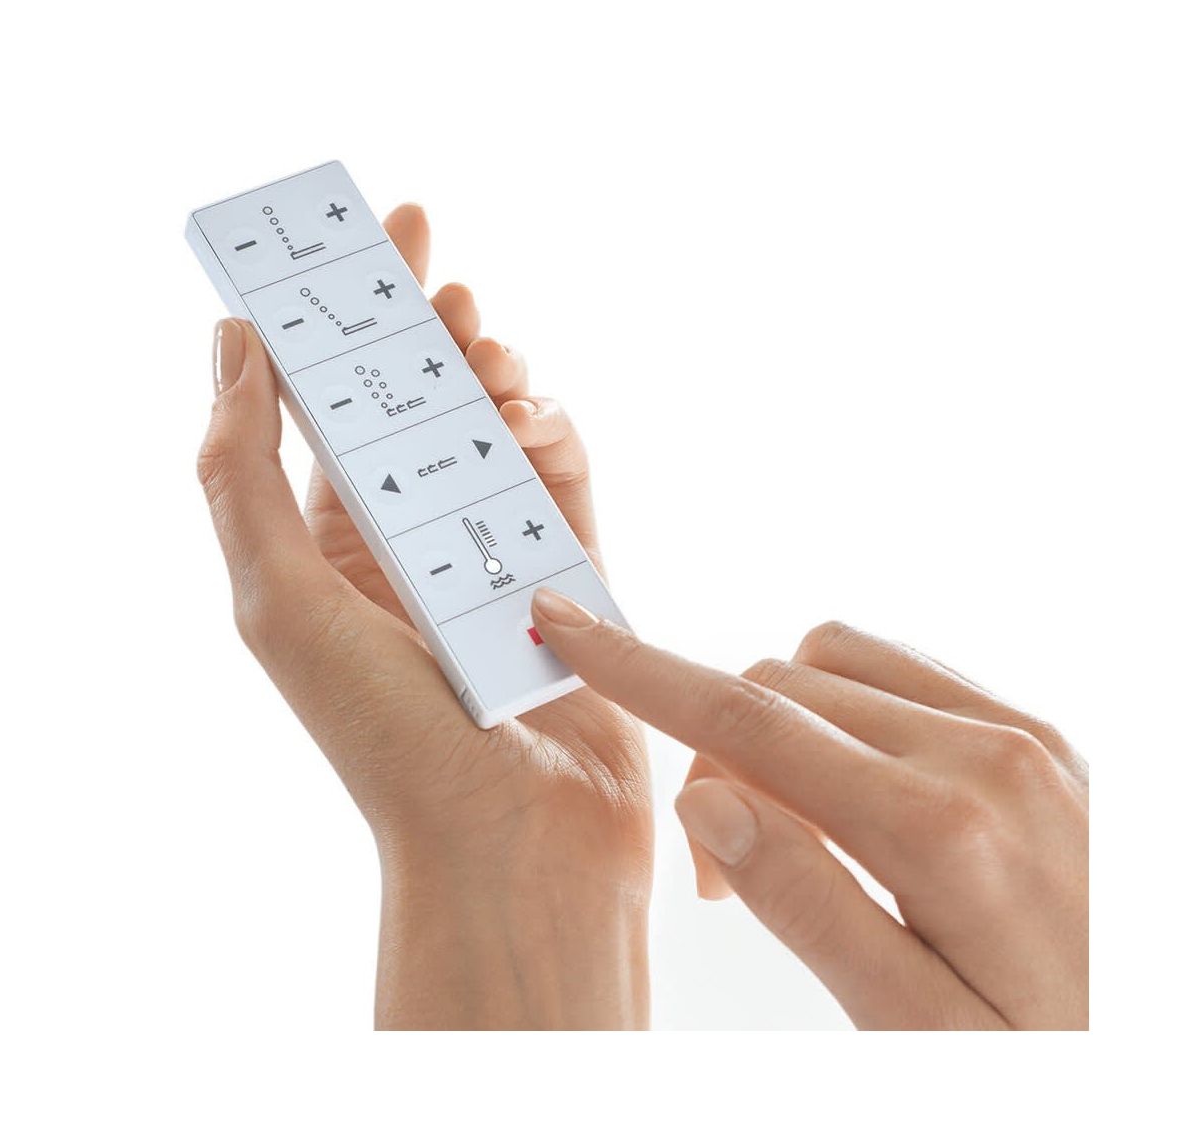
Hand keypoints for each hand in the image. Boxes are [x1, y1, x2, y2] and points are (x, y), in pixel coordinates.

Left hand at [198, 206, 650, 1029]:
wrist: (517, 847)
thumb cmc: (386, 743)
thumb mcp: (279, 602)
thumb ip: (243, 474)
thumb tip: (232, 349)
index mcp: (326, 551)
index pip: (322, 411)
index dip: (335, 324)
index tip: (353, 244)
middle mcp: (406, 548)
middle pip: (415, 408)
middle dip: (421, 330)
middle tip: (435, 271)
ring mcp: (493, 557)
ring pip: (494, 432)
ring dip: (490, 375)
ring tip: (487, 344)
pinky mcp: (569, 575)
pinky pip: (564, 480)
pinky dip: (553, 434)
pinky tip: (538, 415)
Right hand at [531, 593, 1087, 1029]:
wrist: (1163, 1057)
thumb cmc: (1048, 1072)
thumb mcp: (916, 1033)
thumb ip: (807, 903)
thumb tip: (705, 793)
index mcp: (940, 828)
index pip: (747, 719)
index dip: (642, 672)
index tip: (572, 631)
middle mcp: (984, 752)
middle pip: (781, 689)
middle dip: (718, 753)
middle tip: (725, 873)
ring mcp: (1020, 734)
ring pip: (836, 667)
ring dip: (781, 724)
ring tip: (799, 832)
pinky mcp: (1039, 734)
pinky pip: (902, 676)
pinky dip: (846, 712)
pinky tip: (859, 796)